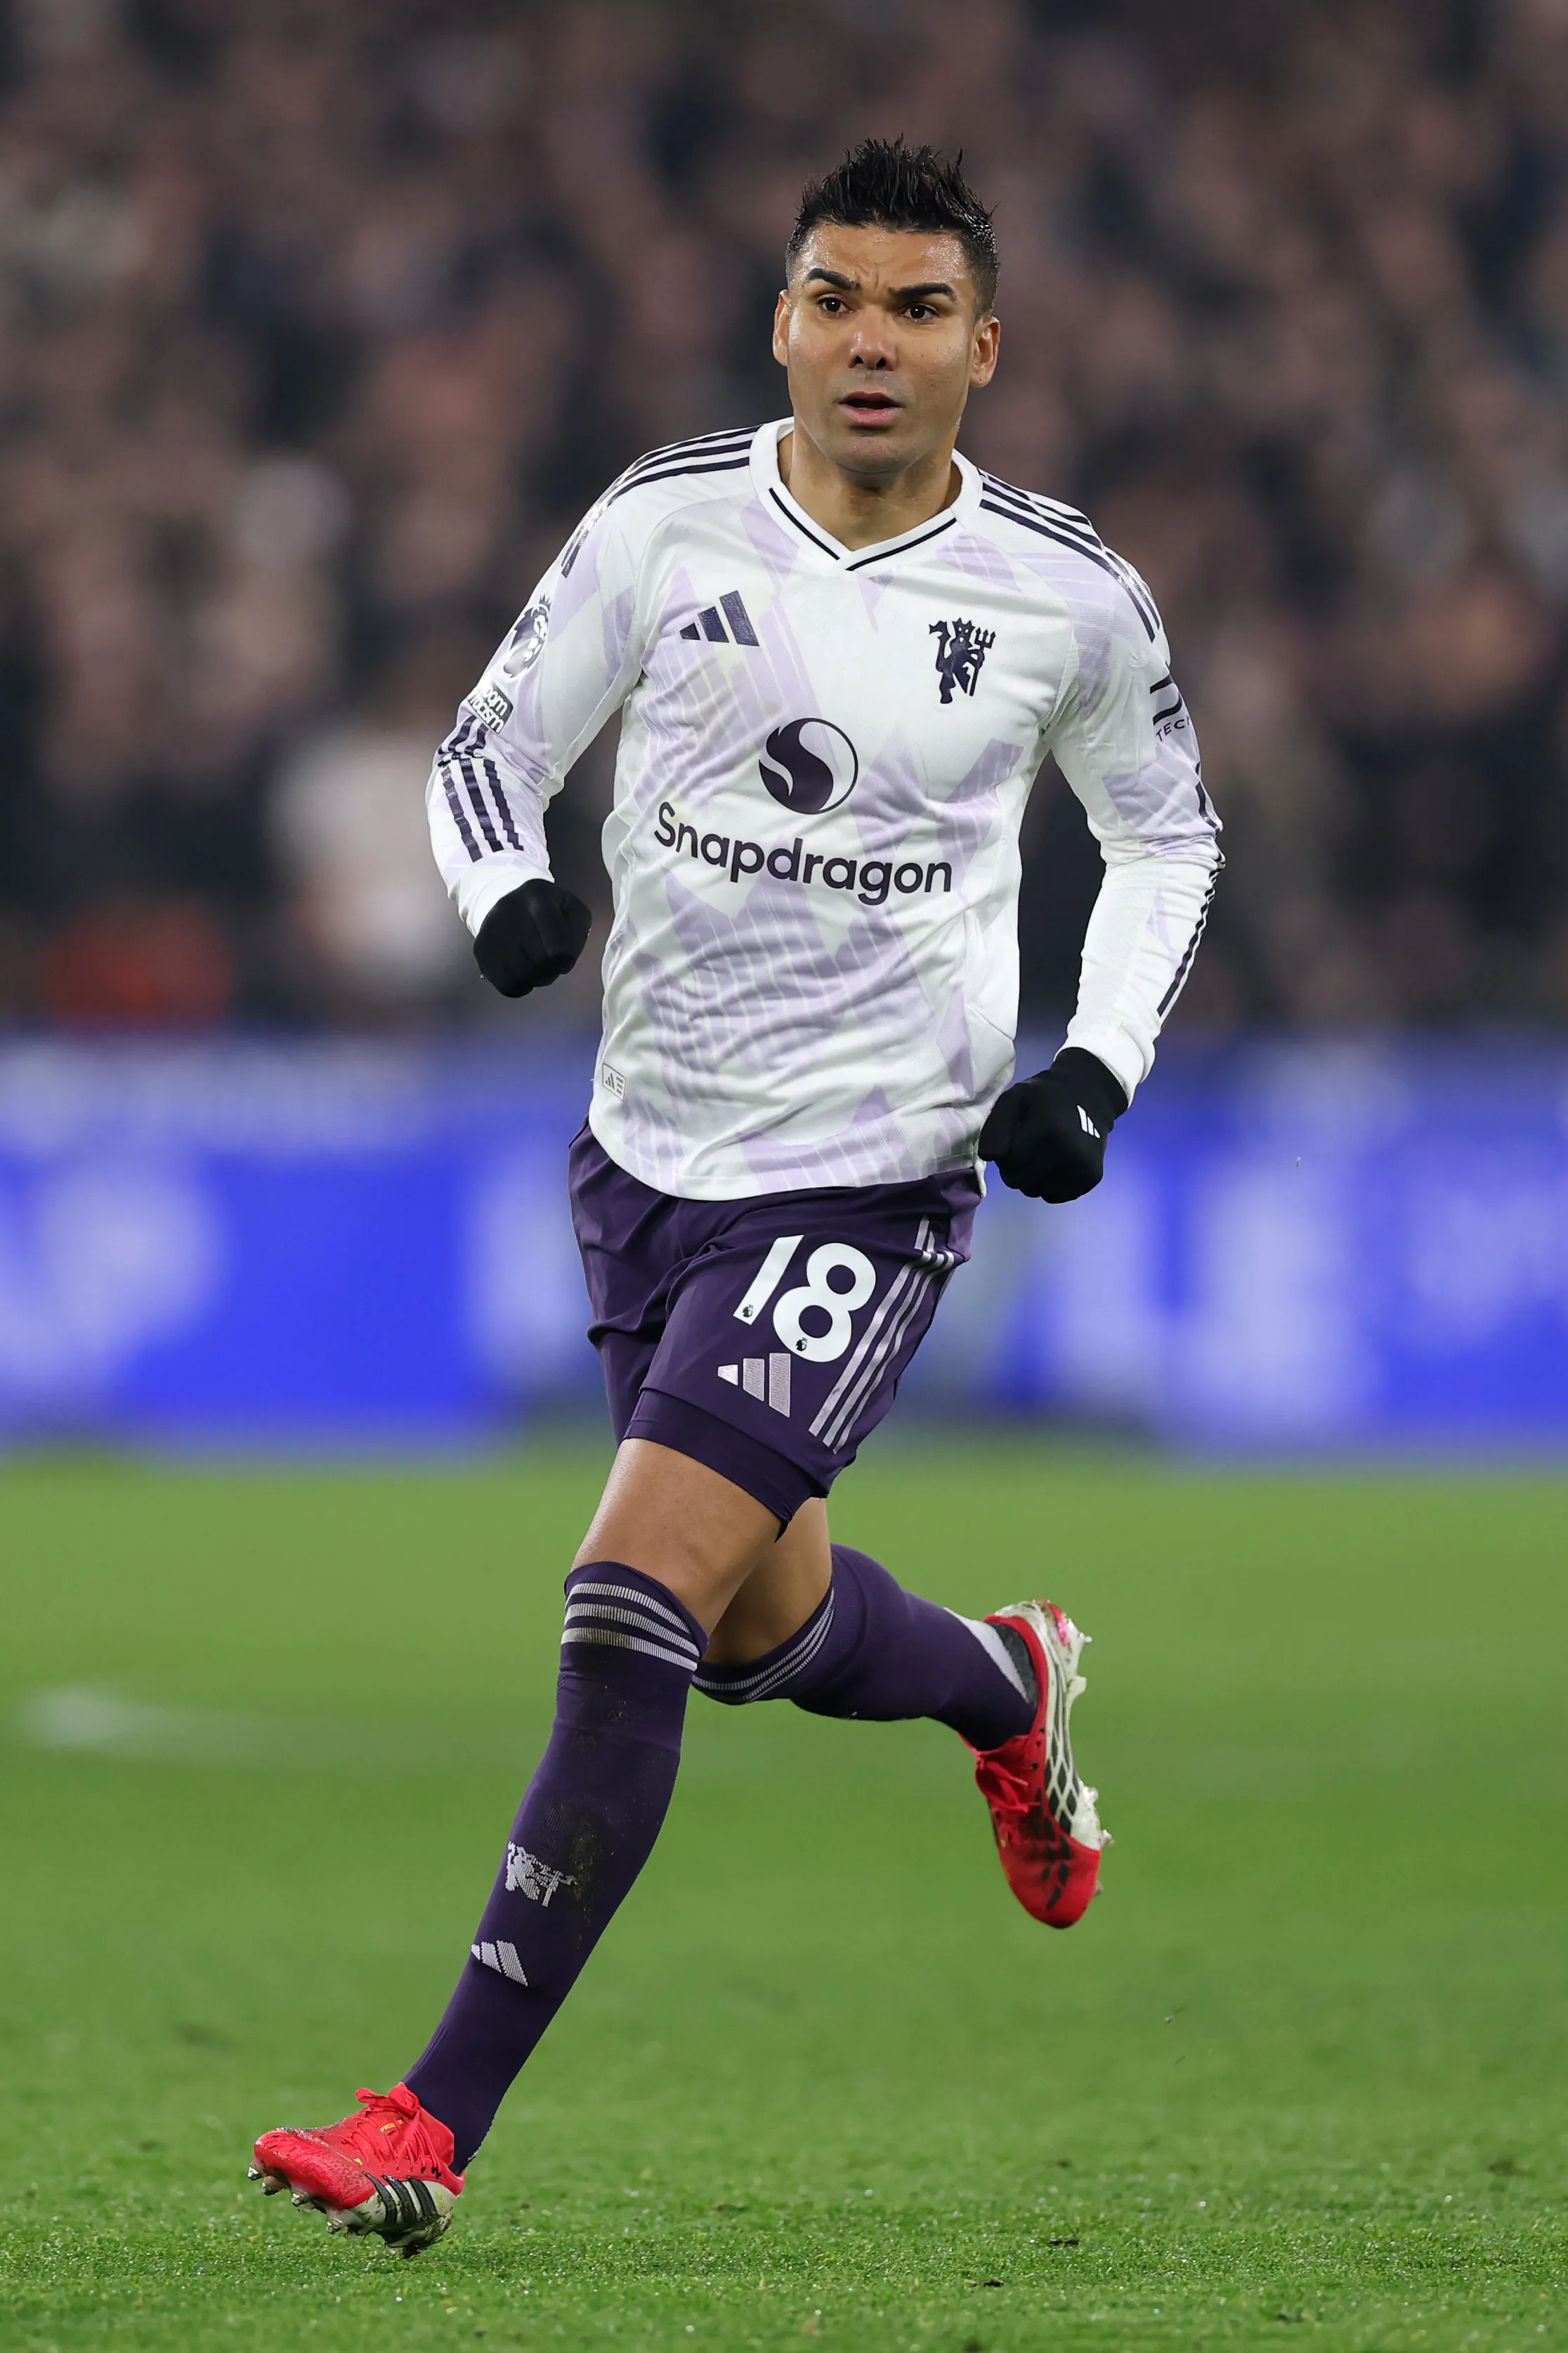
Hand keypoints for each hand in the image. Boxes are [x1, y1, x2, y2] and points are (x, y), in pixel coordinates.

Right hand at [473, 879, 591, 997]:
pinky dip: (520, 985)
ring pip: (524, 977)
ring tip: (535, 963)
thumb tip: (561, 960)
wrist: (505, 901)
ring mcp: (492, 931)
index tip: (565, 953)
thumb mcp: (571, 909)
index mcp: (538, 896)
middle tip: (549, 960)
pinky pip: (507, 985)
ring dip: (536, 978)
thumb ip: (578, 931)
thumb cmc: (547, 910)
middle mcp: (510, 910)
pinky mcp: (481, 950)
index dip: (567, 957)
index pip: (560, 946)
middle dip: (552, 968)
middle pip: (542, 964)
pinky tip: (520, 970)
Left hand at [977, 1048, 1128, 1201]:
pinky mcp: (1090, 1180)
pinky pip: (1052, 1196)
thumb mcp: (1013, 1099)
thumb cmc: (1045, 1098)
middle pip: (1018, 1181)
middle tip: (1027, 1145)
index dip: (1005, 1151)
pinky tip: (1056, 1162)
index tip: (1016, 1136)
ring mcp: (1083, 1170)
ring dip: (1031, 1176)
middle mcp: (1070, 1156)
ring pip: (1034, 1191)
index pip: (1007, 1163)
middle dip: (1015, 1166)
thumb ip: (996, 1126)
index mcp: (1049, 1133)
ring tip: (1042, 1152)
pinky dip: (1049, 1184)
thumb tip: (989, 1156)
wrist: (1090, 1096)